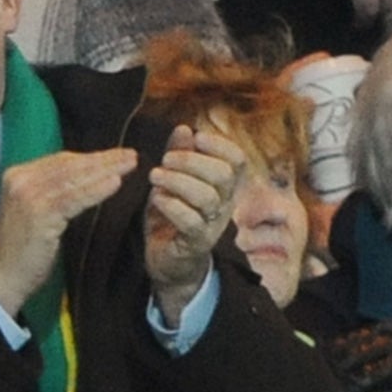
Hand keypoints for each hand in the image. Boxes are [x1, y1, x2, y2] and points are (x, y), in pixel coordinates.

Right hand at [0, 149, 135, 316]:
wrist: (2, 277)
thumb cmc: (21, 250)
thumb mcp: (33, 211)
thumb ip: (51, 192)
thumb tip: (86, 177)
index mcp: (16, 175)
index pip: (59, 161)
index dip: (90, 157)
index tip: (114, 156)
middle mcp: (20, 180)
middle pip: (69, 165)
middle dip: (102, 159)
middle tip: (131, 155)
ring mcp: (28, 195)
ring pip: (74, 179)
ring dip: (106, 170)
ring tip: (130, 165)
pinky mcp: (39, 213)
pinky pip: (75, 198)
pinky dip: (97, 190)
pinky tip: (116, 183)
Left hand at [144, 124, 242, 323]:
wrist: (169, 262)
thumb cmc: (172, 219)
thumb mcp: (173, 183)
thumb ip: (179, 156)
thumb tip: (184, 128)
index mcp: (223, 187)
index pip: (237, 161)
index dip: (220, 145)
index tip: (196, 136)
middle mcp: (224, 205)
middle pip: (223, 175)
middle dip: (193, 161)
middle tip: (166, 159)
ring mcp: (213, 225)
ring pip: (208, 197)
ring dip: (179, 182)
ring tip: (155, 176)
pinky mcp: (197, 243)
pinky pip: (191, 222)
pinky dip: (173, 206)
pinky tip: (157, 199)